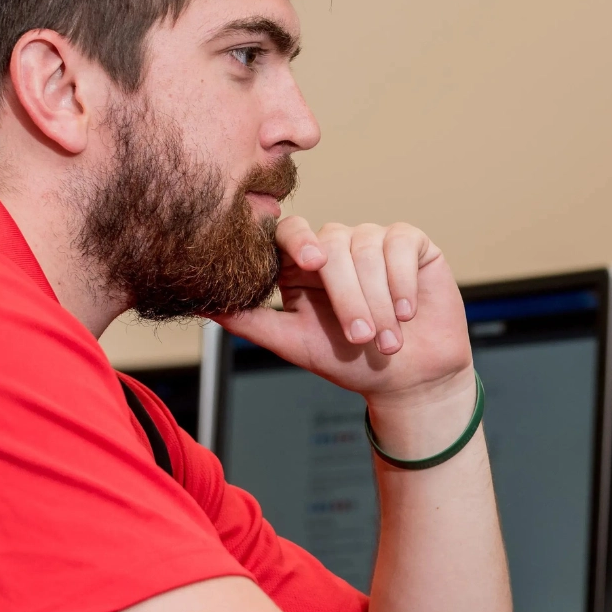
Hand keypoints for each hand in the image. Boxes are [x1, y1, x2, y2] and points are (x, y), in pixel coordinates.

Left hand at [213, 219, 473, 407]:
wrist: (407, 379)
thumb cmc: (349, 362)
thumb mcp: (294, 343)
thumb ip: (250, 322)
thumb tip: (201, 304)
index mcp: (302, 264)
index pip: (289, 231)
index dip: (298, 241)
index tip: (309, 263)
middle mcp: (336, 245)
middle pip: (333, 246)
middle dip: (348, 297)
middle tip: (360, 338)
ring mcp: (373, 240)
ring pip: (368, 249)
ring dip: (379, 301)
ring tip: (388, 340)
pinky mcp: (410, 244)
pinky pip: (401, 245)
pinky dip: (402, 281)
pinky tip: (406, 311)